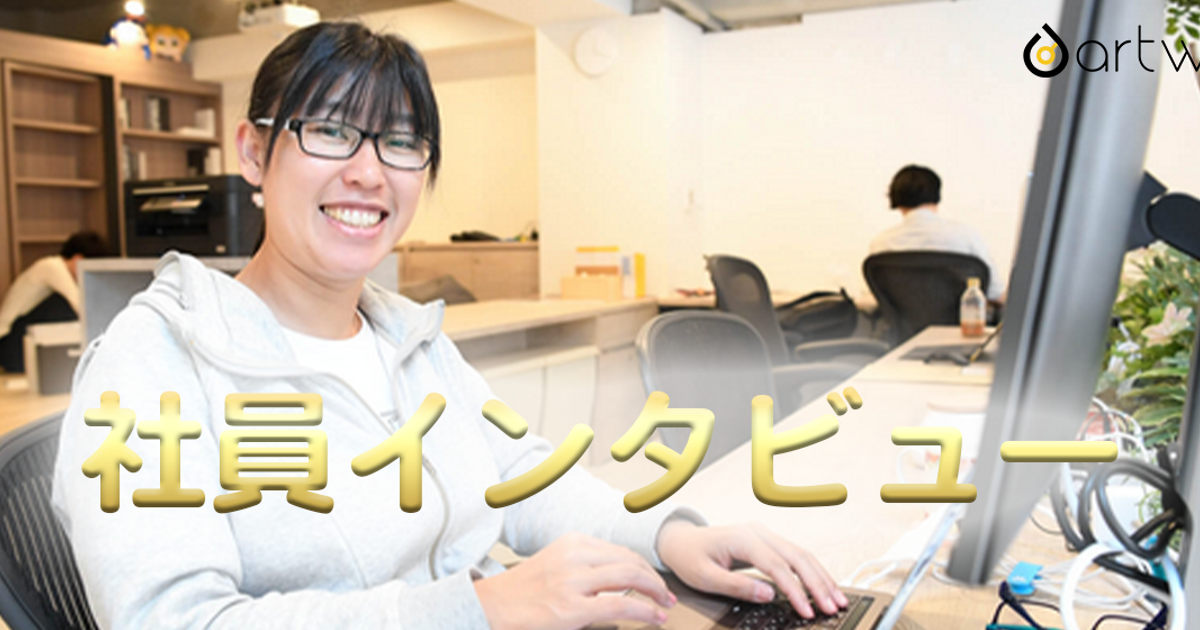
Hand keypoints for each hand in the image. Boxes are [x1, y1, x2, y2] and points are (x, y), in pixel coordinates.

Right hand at [474, 532, 675, 629]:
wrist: (490, 606)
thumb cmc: (522, 591)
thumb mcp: (555, 564)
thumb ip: (584, 566)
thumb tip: (620, 581)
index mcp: (572, 542)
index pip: (621, 551)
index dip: (645, 567)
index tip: (656, 581)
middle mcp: (574, 556)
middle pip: (630, 561)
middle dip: (655, 579)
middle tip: (667, 595)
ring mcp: (573, 581)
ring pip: (630, 577)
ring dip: (655, 592)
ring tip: (665, 605)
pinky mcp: (571, 608)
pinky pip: (621, 605)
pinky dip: (645, 611)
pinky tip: (655, 618)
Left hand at [656, 521, 847, 618]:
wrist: (681, 539)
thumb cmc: (690, 557)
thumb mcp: (705, 577)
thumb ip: (737, 585)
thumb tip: (768, 594)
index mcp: (743, 538)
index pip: (777, 566)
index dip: (795, 590)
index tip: (807, 610)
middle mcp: (758, 532)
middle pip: (797, 557)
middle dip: (818, 583)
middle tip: (833, 607)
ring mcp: (765, 535)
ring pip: (801, 554)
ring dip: (821, 577)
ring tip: (837, 599)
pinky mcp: (768, 542)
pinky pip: (795, 555)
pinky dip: (812, 572)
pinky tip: (824, 586)